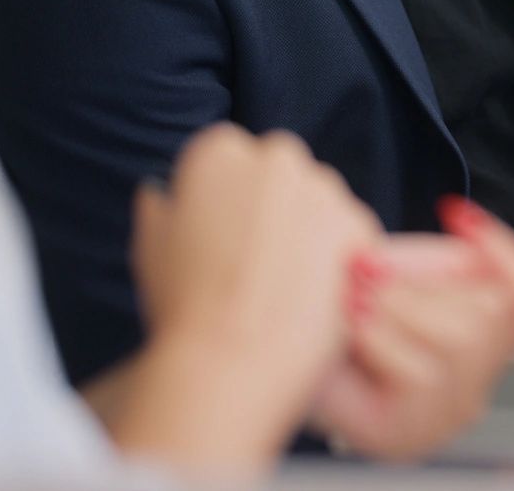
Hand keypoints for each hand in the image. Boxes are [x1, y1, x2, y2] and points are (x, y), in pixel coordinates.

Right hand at [131, 125, 379, 395]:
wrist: (230, 363)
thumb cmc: (182, 310)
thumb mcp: (152, 250)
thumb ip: (159, 211)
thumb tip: (158, 192)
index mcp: (220, 151)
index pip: (233, 159)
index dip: (228, 205)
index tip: (223, 242)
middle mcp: (277, 157)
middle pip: (282, 175)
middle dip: (275, 210)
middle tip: (258, 267)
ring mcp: (325, 189)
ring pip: (322, 204)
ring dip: (311, 233)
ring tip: (285, 290)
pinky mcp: (361, 225)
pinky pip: (353, 236)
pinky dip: (341, 261)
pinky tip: (314, 299)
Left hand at [310, 197, 513, 461]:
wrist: (269, 358)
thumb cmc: (335, 316)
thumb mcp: (399, 272)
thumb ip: (441, 257)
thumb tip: (467, 223)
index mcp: (483, 344)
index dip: (507, 252)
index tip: (459, 216)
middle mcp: (474, 387)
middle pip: (495, 311)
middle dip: (425, 279)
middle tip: (370, 272)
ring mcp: (443, 416)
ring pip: (462, 339)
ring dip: (399, 306)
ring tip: (357, 302)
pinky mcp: (406, 434)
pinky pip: (423, 372)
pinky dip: (384, 338)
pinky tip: (357, 330)